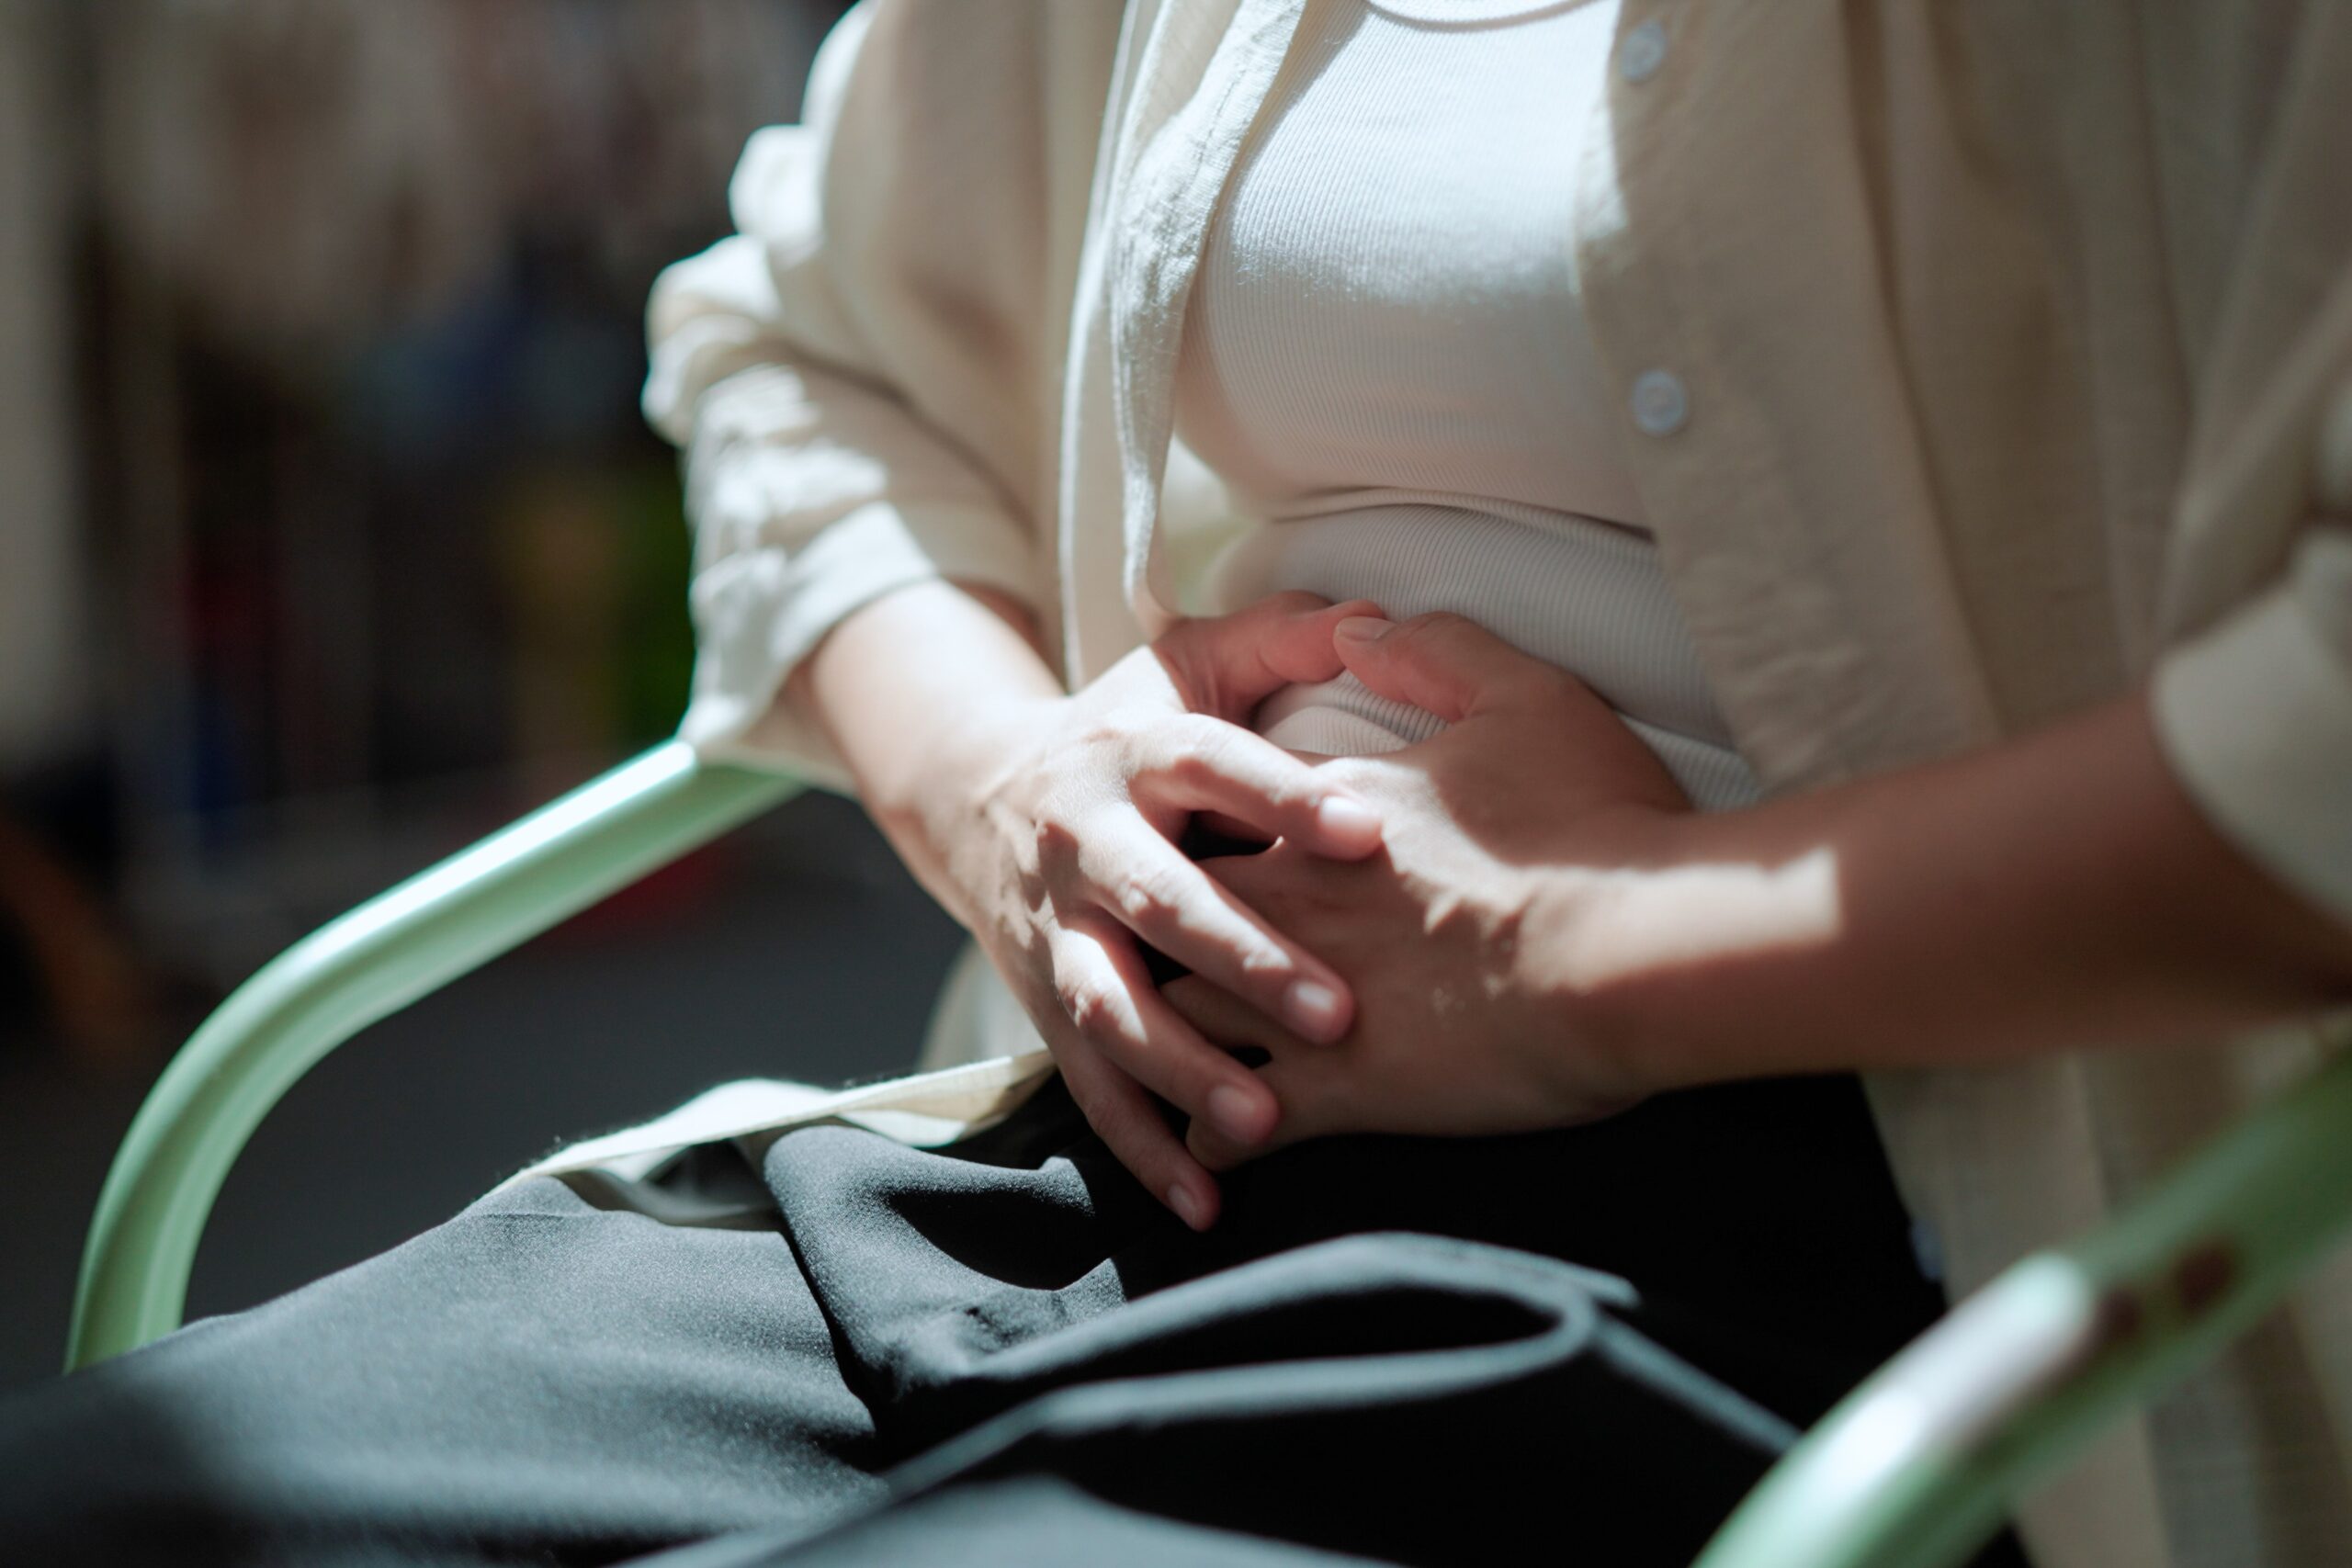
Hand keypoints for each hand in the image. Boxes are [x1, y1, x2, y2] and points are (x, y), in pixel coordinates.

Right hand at [904, 593, 1389, 1227]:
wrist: (976, 798)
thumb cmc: (1125, 729)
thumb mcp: (1186, 663)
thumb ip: (1281, 637)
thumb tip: (1376, 618)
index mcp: (1135, 748)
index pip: (1211, 764)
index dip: (1283, 795)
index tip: (1367, 830)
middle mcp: (1087, 840)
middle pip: (1159, 901)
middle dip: (1244, 959)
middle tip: (1338, 1011)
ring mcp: (1059, 931)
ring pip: (1111, 1007)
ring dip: (1183, 1067)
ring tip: (1261, 1120)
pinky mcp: (1044, 1004)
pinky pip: (1089, 1085)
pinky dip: (1142, 1147)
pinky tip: (1207, 1201)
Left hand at [1163, 612, 1695, 1167]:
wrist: (1634, 951)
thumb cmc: (1592, 824)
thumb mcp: (1527, 698)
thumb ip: (1435, 650)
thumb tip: (1356, 627)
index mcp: (1325, 811)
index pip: (1224, 806)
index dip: (1209, 822)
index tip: (1204, 837)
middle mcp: (1291, 900)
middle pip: (1176, 907)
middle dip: (1161, 929)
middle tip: (1154, 949)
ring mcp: (1299, 998)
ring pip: (1178, 1018)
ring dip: (1164, 1039)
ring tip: (1159, 1058)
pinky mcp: (1334, 1091)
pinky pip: (1233, 1126)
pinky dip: (1212, 1138)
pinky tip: (1210, 1151)